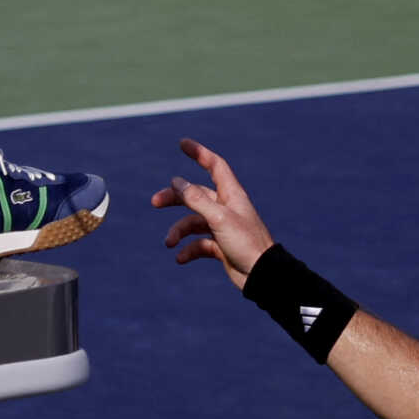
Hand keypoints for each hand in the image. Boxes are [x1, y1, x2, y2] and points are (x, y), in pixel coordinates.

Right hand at [151, 138, 277, 288]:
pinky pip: (198, 244)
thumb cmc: (246, 242)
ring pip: (193, 221)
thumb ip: (196, 199)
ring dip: (179, 231)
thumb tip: (176, 181)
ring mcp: (222, 227)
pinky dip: (188, 250)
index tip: (182, 143)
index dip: (200, 153)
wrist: (262, 275)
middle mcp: (226, 208)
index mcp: (231, 195)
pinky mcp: (220, 246)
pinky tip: (180, 258)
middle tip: (155, 202)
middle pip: (195, 195)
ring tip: (169, 243)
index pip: (215, 166)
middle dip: (175, 198)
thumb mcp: (218, 218)